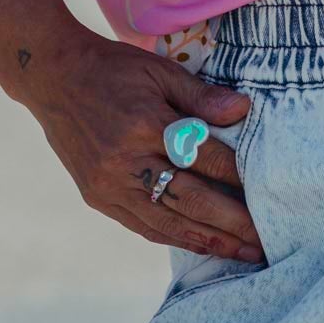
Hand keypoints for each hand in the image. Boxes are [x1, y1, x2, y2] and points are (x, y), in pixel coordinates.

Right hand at [27, 29, 265, 261]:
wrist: (54, 78)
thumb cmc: (114, 68)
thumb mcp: (160, 71)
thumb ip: (201, 95)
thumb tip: (244, 110)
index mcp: (145, 124)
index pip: (203, 157)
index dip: (237, 176)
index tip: (268, 191)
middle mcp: (126, 161)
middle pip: (188, 199)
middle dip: (230, 223)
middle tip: (265, 240)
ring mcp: (108, 184)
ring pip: (166, 221)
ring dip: (207, 240)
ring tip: (241, 254)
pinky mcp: (97, 197)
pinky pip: (142, 225)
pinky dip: (174, 236)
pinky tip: (200, 244)